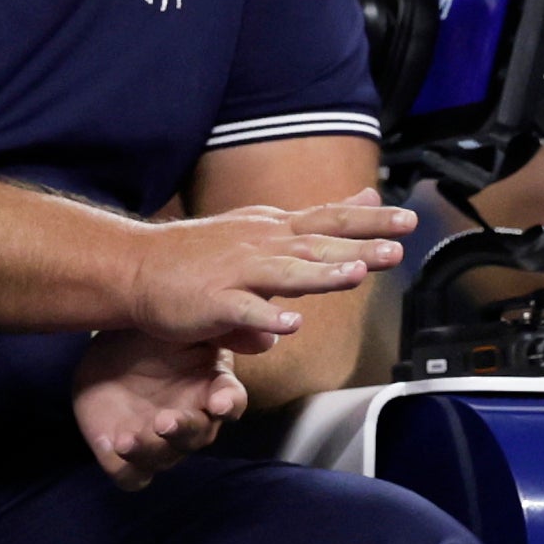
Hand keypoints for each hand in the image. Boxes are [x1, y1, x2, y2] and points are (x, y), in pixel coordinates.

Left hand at [73, 329, 246, 489]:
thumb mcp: (182, 321)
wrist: (109, 345)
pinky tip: (110, 445)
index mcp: (210, 387)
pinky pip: (132, 477)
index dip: (228, 405)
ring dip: (147, 451)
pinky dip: (123, 467)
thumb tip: (262, 328)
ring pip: (164, 459)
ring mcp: (160, 441)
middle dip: (182, 431)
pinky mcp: (127, 456)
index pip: (231, 401)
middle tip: (164, 420)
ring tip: (125, 438)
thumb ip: (216, 324)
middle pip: (197, 437)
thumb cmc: (155, 333)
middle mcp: (191, 419)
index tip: (218, 403)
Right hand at [115, 192, 409, 351]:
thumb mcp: (254, 243)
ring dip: (324, 273)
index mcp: (272, 230)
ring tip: (359, 274)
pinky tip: (291, 325)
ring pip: (287, 271)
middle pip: (318, 242)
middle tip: (400, 247)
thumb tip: (348, 261)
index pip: (329, 220)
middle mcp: (259, 244)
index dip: (370, 219)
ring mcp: (236, 271)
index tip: (407, 218)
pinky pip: (244, 311)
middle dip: (361, 244)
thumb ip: (302, 251)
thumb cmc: (195, 260)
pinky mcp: (212, 302)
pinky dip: (267, 317)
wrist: (135, 268)